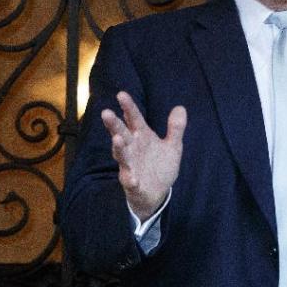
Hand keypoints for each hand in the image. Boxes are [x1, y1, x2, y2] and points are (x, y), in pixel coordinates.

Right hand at [101, 91, 186, 220]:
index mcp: (142, 136)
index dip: (128, 107)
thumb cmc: (160, 165)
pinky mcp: (132, 183)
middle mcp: (132, 149)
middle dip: (114, 124)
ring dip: (119, 148)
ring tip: (116, 139)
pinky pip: (130, 181)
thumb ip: (175, 128)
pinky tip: (131, 178)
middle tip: (106, 112)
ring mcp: (130, 165)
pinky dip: (130, 179)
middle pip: (122, 134)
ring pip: (122, 156)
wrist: (158, 192)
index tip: (121, 94)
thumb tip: (181, 107)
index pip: (134, 119)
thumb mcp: (173, 146)